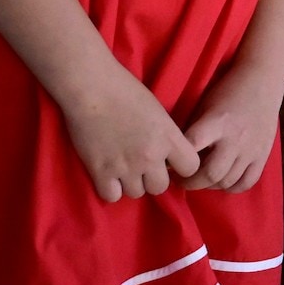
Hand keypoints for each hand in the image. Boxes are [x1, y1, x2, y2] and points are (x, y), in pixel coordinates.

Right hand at [60, 70, 201, 203]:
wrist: (92, 87)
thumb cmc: (125, 90)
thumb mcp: (158, 112)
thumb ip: (166, 136)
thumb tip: (167, 156)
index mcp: (168, 137)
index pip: (191, 168)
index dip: (181, 167)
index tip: (170, 163)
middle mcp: (151, 156)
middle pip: (160, 187)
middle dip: (152, 179)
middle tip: (140, 166)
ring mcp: (126, 167)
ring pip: (136, 194)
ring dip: (130, 183)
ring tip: (121, 167)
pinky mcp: (101, 172)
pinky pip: (112, 197)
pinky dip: (110, 189)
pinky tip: (107, 175)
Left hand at [180, 62, 283, 192]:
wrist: (263, 81)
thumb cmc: (228, 90)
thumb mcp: (205, 105)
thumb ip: (195, 130)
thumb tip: (176, 154)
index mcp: (216, 122)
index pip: (191, 148)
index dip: (176, 161)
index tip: (169, 164)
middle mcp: (234, 139)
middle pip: (211, 174)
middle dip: (191, 182)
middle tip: (182, 180)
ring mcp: (251, 149)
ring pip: (227, 181)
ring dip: (210, 185)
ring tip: (202, 179)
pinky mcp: (263, 155)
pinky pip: (247, 182)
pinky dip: (232, 187)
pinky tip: (223, 181)